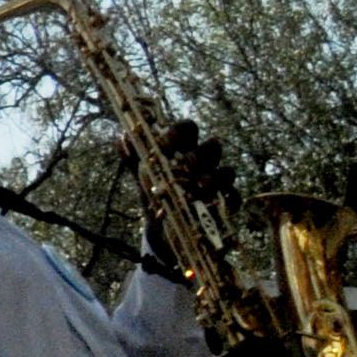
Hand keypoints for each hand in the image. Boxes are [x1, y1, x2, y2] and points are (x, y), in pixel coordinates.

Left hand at [142, 120, 236, 277]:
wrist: (162, 225)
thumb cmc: (155, 190)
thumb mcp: (141, 175)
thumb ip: (133, 158)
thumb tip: (123, 137)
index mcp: (183, 150)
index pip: (188, 130)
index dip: (180, 131)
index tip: (165, 140)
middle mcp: (203, 162)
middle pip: (212, 147)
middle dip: (200, 155)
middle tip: (186, 165)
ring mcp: (216, 182)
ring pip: (227, 172)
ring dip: (215, 177)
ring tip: (199, 186)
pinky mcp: (224, 203)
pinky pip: (234, 199)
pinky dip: (228, 200)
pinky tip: (213, 205)